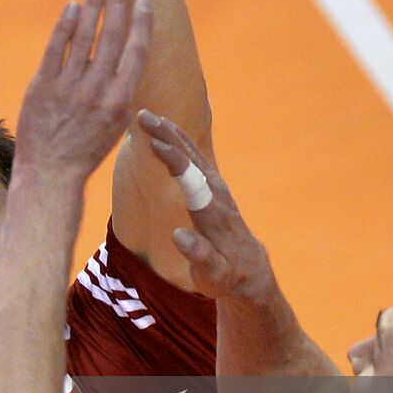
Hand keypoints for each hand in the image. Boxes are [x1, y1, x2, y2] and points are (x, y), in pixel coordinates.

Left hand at [14, 0, 152, 180]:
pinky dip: (65, 25)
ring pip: (84, 35)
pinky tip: (72, 5)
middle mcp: (97, 91)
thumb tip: (131, 59)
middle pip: (111, 36)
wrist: (51, 172)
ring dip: (93, 3)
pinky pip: (56, 48)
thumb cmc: (86, 149)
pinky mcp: (43, 86)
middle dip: (117, 2)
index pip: (136, 52)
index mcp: (121, 101)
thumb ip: (123, 91)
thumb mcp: (116, 125)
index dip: (142, 22)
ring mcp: (69, 87)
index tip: (143, 0)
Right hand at [136, 111, 274, 302]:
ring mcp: (217, 187)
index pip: (192, 181)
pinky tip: (166, 126)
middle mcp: (216, 195)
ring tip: (147, 115)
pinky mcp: (214, 185)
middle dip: (167, 137)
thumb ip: (200, 256)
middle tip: (142, 116)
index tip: (154, 142)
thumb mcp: (214, 275)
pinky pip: (194, 155)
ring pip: (192, 152)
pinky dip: (179, 139)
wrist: (250, 269)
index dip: (173, 160)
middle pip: (191, 159)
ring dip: (170, 132)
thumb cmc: (226, 277)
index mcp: (212, 216)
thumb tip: (179, 236)